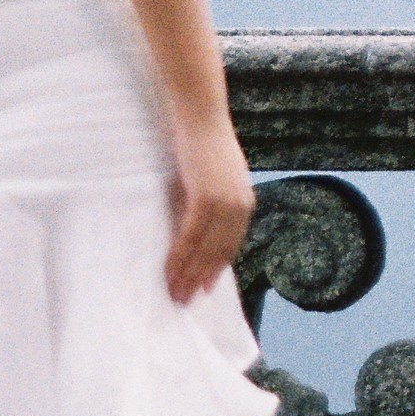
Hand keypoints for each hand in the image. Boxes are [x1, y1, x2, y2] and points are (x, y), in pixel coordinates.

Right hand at [166, 111, 255, 304]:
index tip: (204, 290)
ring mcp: (226, 203)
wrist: (200, 114)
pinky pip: (191, 236)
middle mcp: (240, 207)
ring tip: (174, 295)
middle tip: (183, 301)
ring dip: (188, 276)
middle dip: (200, 280)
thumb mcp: (209, 180)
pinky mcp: (207, 198)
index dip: (215, 270)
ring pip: (205, 251)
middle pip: (219, 254)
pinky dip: (180, 257)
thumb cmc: (200, 143)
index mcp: (244, 204)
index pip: (230, 246)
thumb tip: (190, 234)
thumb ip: (205, 206)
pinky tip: (170, 272)